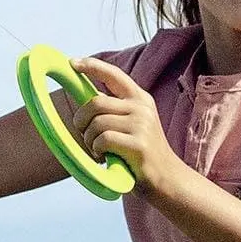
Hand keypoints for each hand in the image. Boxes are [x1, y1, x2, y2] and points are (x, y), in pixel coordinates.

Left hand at [65, 56, 185, 192]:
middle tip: (84, 134)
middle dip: (81, 119)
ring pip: (96, 123)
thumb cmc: (141, 153)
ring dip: (89, 139)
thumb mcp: (133, 123)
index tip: (74, 63)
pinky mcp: (138, 144)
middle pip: (96, 102)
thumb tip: (84, 99)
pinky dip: (97, 150)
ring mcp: (142, 125)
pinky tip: (106, 157)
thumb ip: (115, 110)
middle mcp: (142, 107)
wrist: (167, 178)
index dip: (92, 66)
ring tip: (98, 149)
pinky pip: (102, 140)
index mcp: (140, 99)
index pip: (114, 74)